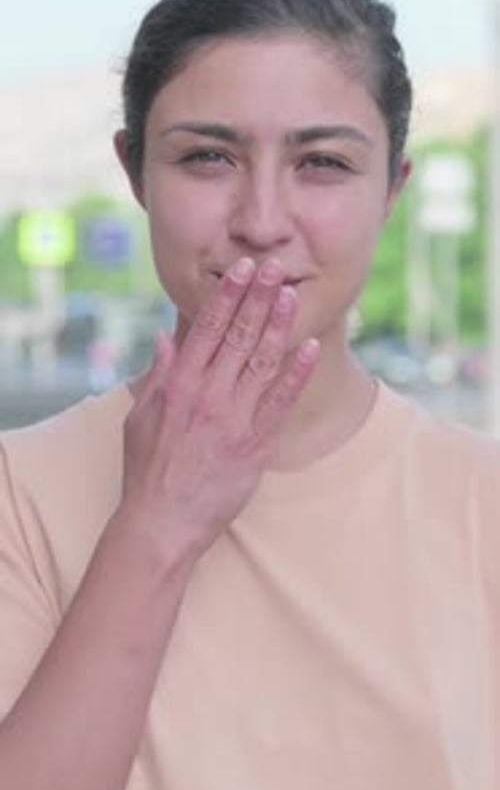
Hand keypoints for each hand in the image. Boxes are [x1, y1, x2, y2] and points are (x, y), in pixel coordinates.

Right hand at [120, 257, 319, 558]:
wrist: (164, 522)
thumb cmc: (147, 469)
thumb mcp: (139, 417)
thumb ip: (156, 375)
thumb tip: (165, 337)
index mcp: (178, 384)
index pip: (207, 328)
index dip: (227, 295)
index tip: (241, 269)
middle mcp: (208, 395)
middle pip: (239, 336)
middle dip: (258, 297)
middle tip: (275, 267)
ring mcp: (235, 418)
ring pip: (263, 361)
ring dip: (279, 325)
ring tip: (291, 295)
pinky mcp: (256, 444)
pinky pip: (281, 401)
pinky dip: (297, 373)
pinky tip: (310, 347)